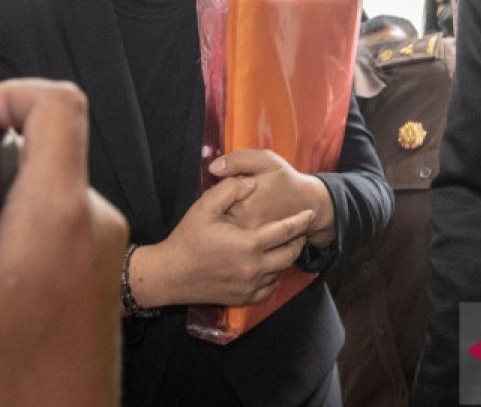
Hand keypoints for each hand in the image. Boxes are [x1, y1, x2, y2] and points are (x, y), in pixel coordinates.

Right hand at [129, 177, 315, 307]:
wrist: (169, 275)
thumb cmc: (187, 238)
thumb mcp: (205, 207)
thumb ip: (230, 190)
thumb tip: (252, 183)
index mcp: (249, 244)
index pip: (286, 232)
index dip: (301, 221)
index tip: (311, 213)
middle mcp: (255, 268)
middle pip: (290, 255)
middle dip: (298, 241)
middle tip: (299, 230)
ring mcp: (250, 286)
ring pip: (280, 272)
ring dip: (285, 258)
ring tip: (283, 245)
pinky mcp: (243, 298)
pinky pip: (268, 288)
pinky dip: (272, 276)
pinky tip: (267, 266)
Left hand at [211, 149, 335, 247]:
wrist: (310, 203)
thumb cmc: (286, 180)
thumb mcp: (266, 161)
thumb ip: (238, 160)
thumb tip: (212, 168)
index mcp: (245, 206)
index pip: (214, 200)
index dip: (219, 191)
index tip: (232, 185)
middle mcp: (246, 228)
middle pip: (217, 216)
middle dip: (220, 206)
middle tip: (238, 198)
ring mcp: (251, 241)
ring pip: (224, 229)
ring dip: (226, 219)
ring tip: (243, 209)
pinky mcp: (257, 247)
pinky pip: (235, 237)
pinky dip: (236, 229)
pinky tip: (247, 220)